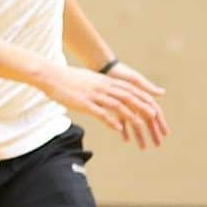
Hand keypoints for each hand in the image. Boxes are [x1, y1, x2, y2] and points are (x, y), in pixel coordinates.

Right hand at [41, 63, 168, 148]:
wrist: (51, 75)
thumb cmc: (69, 79)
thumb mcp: (90, 81)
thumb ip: (102, 86)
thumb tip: (110, 93)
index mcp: (106, 81)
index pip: (130, 90)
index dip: (144, 101)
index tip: (155, 111)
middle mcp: (103, 87)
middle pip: (129, 98)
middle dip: (143, 110)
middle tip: (155, 121)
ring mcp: (94, 94)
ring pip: (118, 106)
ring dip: (131, 118)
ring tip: (141, 130)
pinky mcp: (84, 102)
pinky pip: (101, 112)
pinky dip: (112, 121)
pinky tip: (119, 130)